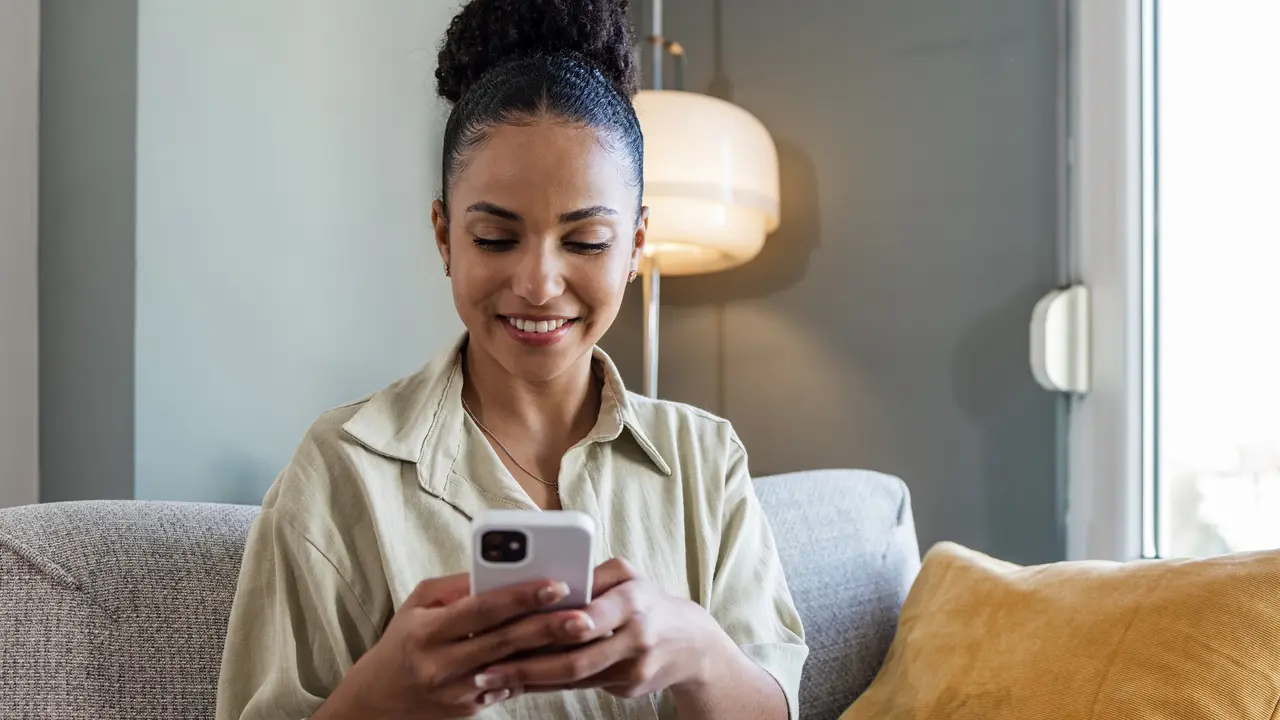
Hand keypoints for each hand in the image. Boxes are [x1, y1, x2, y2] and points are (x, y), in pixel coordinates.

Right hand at [314, 574, 597, 719]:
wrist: (378, 700)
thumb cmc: (404, 640)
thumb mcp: (418, 604)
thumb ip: (459, 587)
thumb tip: (502, 568)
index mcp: (427, 632)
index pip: (481, 610)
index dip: (520, 597)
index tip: (554, 584)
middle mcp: (441, 665)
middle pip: (504, 641)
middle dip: (547, 626)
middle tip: (583, 613)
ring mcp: (457, 692)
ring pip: (513, 668)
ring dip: (551, 652)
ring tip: (582, 634)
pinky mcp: (471, 709)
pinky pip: (511, 687)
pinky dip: (538, 671)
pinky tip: (565, 658)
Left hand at [477, 558, 735, 700]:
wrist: (691, 643)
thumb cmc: (647, 600)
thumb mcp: (628, 576)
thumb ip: (591, 576)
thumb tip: (545, 581)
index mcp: (633, 601)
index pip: (591, 616)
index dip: (556, 625)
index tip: (516, 628)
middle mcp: (637, 636)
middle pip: (576, 659)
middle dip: (527, 667)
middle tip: (487, 669)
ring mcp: (634, 668)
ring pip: (573, 678)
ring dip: (530, 681)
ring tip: (492, 682)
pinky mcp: (628, 688)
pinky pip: (580, 688)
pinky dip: (547, 685)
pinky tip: (518, 685)